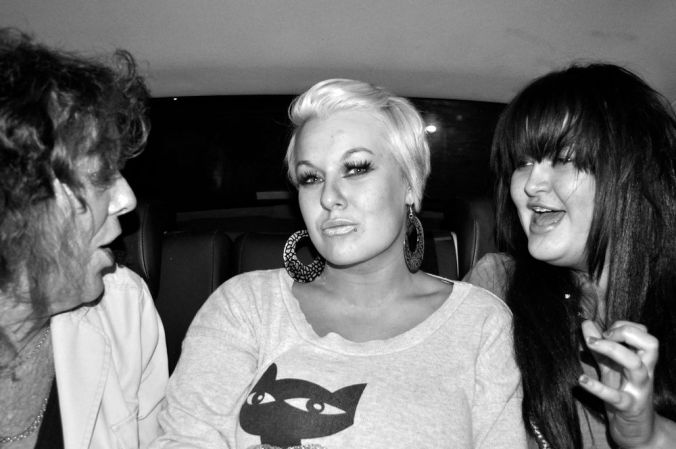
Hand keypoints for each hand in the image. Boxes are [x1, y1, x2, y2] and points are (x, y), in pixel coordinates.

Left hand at [580, 320, 659, 447]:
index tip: (606, 332)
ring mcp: (638, 389)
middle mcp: (645, 372)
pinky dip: (597, 387)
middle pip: (650, 344)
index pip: (644, 334)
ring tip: (591, 343)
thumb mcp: (610, 367)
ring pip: (636, 364)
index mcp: (642, 361)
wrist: (636, 431)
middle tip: (603, 336)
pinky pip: (615, 396)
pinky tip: (581, 379)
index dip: (624, 326)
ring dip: (613, 350)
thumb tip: (586, 322)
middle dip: (626, 332)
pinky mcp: (629, 407)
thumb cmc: (623, 393)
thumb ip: (598, 347)